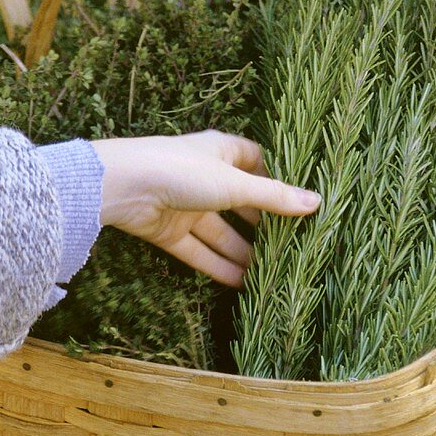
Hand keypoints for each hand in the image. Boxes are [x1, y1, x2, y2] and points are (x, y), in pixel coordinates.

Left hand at [90, 131, 320, 286]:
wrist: (120, 185)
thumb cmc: (180, 169)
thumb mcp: (234, 183)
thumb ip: (274, 197)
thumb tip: (316, 202)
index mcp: (221, 152)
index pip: (256, 162)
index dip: (277, 179)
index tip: (302, 200)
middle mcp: (206, 177)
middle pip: (241, 202)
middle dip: (264, 224)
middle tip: (293, 245)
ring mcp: (187, 206)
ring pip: (221, 232)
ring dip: (243, 252)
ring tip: (273, 273)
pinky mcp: (169, 231)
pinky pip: (199, 251)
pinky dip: (218, 267)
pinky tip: (241, 283)